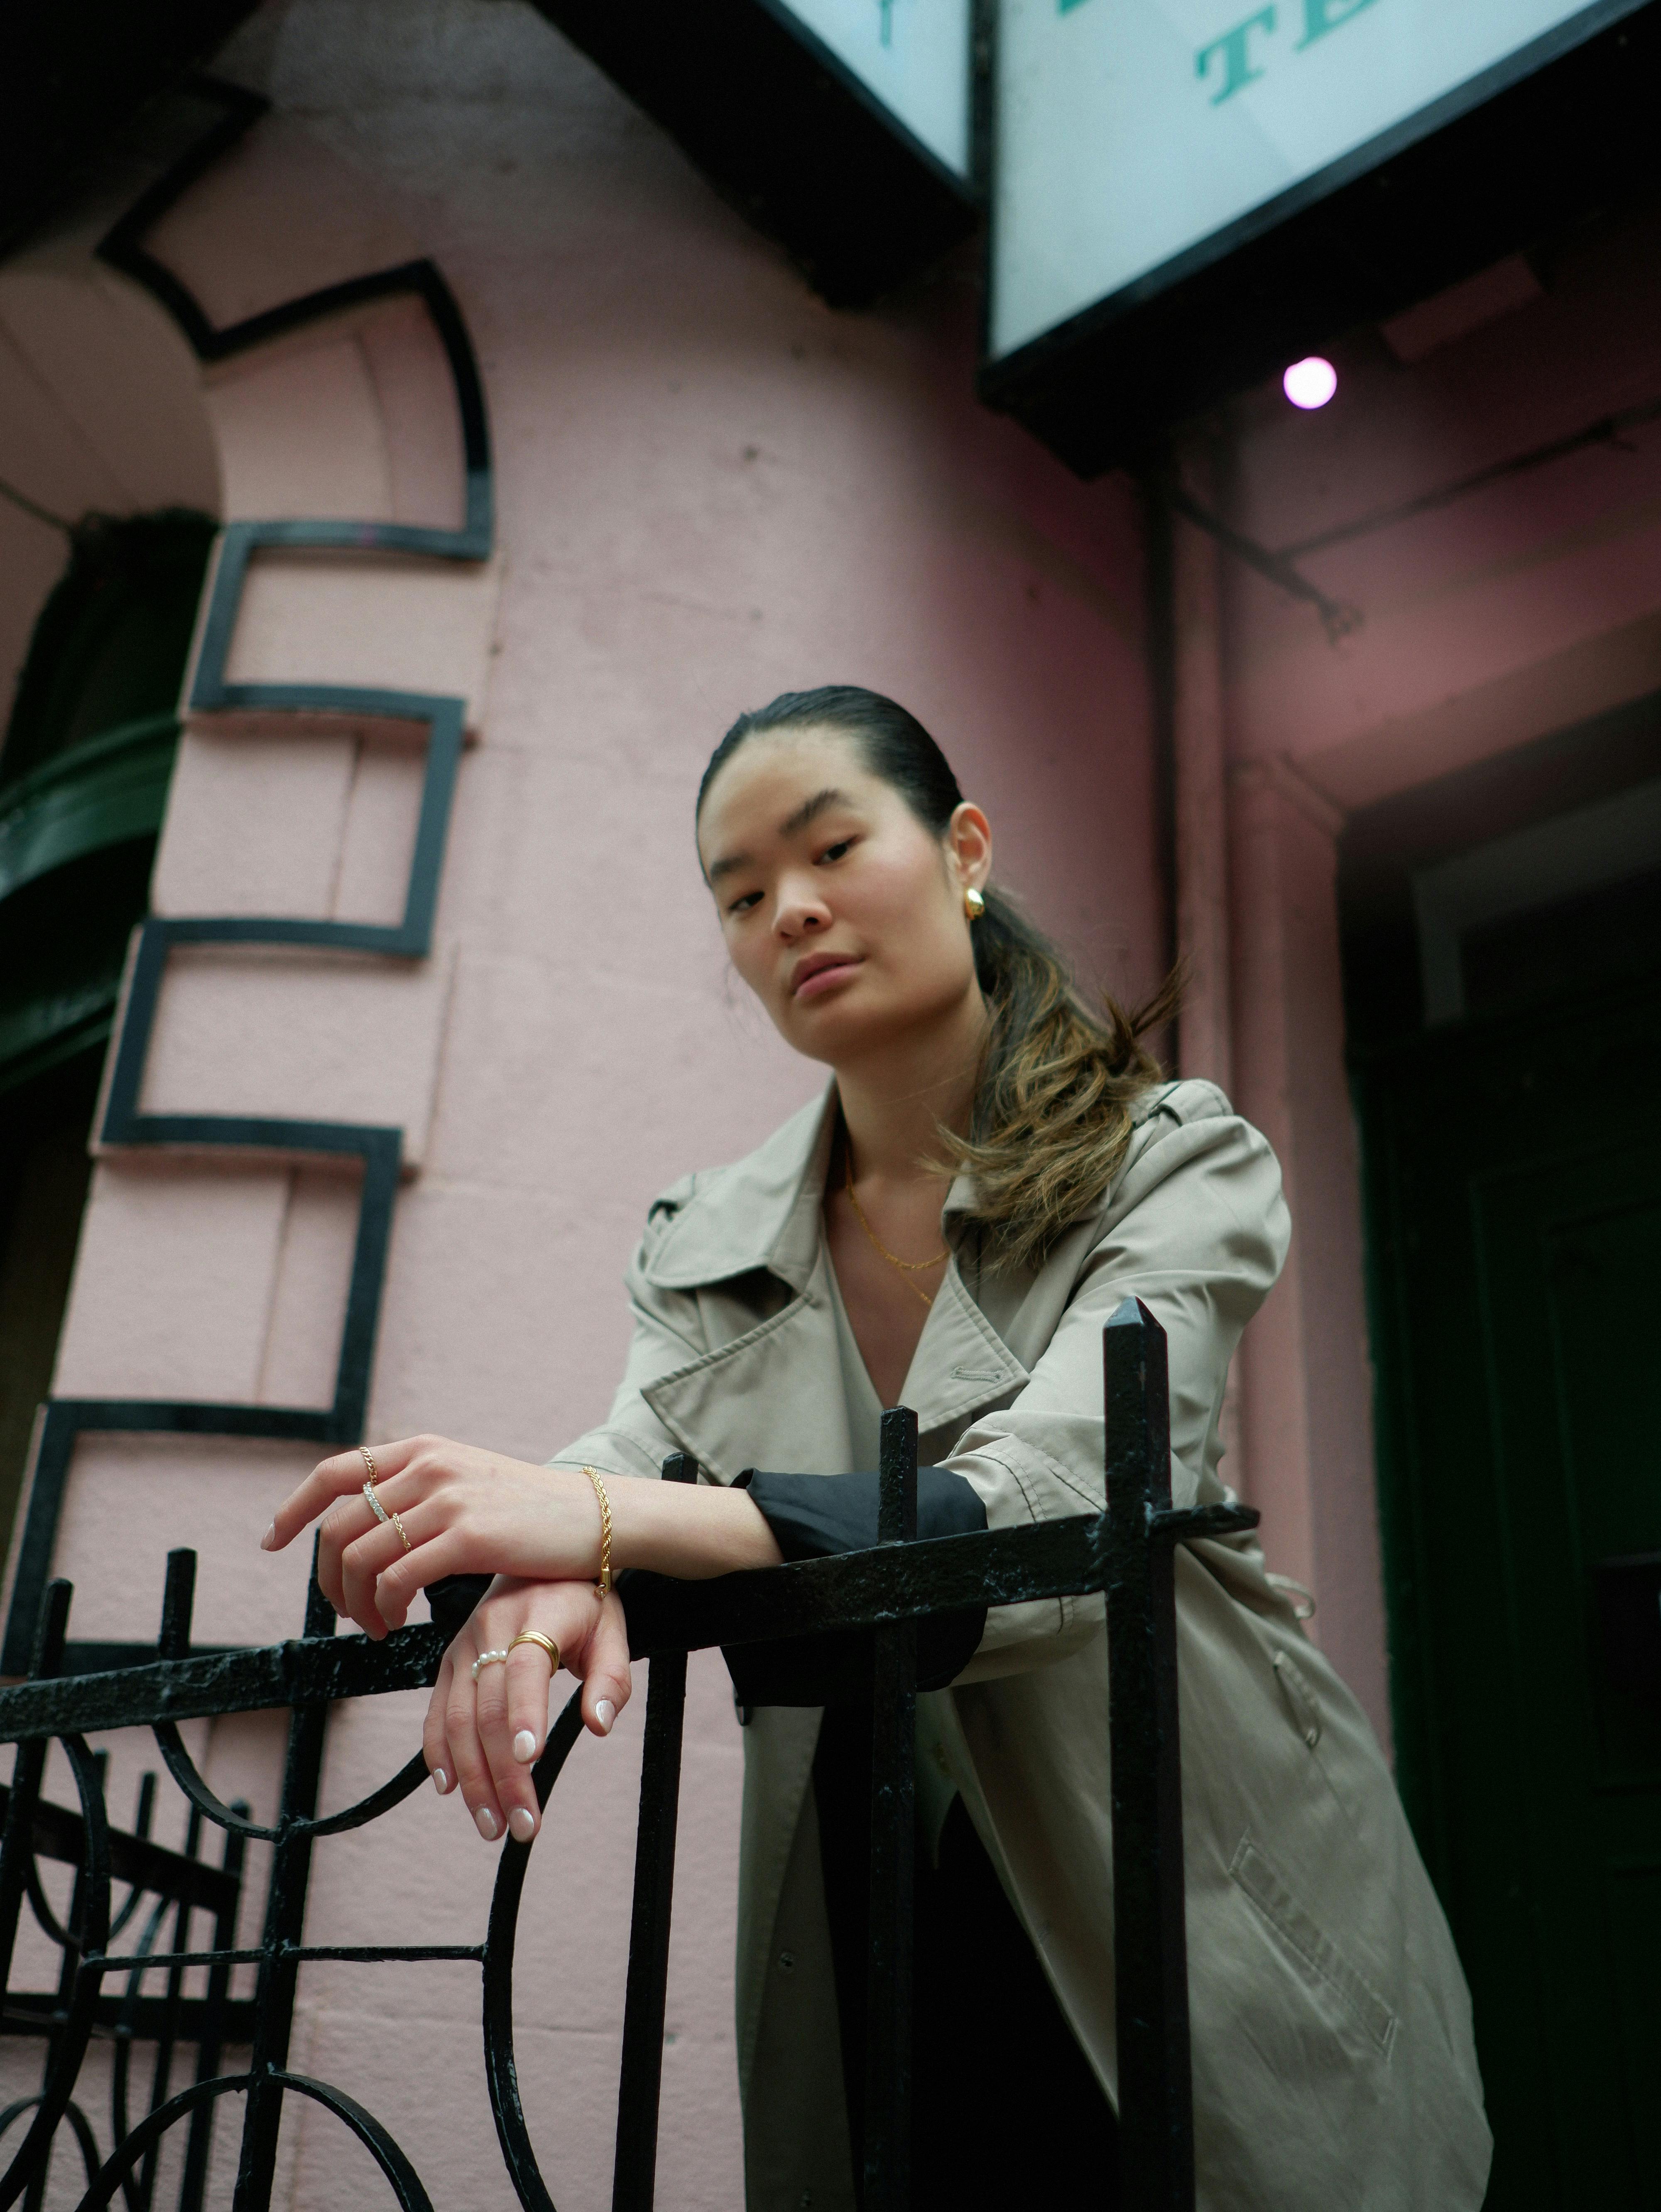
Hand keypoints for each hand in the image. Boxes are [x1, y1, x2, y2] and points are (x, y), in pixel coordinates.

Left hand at [262, 1433, 780, 1638]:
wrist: (596, 1518)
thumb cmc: (531, 1513)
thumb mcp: (469, 1480)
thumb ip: (420, 1490)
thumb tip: (368, 1518)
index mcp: (423, 1450)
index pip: (335, 1472)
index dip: (293, 1509)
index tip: (273, 1541)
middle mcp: (429, 1466)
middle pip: (340, 1525)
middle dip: (326, 1578)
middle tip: (344, 1612)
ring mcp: (448, 1499)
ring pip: (362, 1557)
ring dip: (355, 1603)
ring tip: (377, 1627)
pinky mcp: (469, 1536)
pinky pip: (397, 1579)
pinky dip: (384, 1610)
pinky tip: (397, 1627)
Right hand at [427, 1577, 631, 1844]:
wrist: (536, 1552)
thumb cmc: (583, 1600)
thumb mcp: (612, 1629)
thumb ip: (612, 1678)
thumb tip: (598, 1725)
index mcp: (538, 1616)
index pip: (526, 1669)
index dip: (524, 1714)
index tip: (528, 1760)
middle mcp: (491, 1629)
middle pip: (488, 1709)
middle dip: (502, 1774)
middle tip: (521, 1825)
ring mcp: (464, 1646)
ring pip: (457, 1719)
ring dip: (472, 1778)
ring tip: (492, 1824)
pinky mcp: (448, 1659)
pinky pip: (436, 1711)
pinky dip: (438, 1752)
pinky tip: (451, 1788)